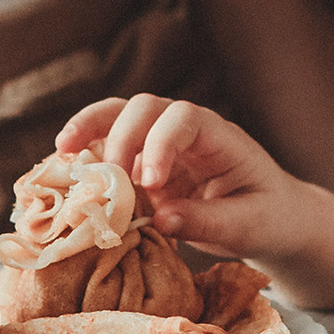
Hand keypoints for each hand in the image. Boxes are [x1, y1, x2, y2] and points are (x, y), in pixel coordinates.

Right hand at [61, 94, 313, 260]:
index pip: (183, 118)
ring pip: (118, 117)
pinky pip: (108, 149)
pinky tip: (64, 173)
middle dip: (119, 136)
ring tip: (61, 152)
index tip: (151, 183)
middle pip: (143, 107)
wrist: (272, 217)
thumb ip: (208, 222)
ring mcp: (159, 144)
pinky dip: (85, 157)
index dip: (161, 143)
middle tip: (105, 179)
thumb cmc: (267, 217)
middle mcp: (184, 130)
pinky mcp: (142, 164)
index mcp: (218, 136)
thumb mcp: (249, 226)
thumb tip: (161, 217)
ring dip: (89, 130)